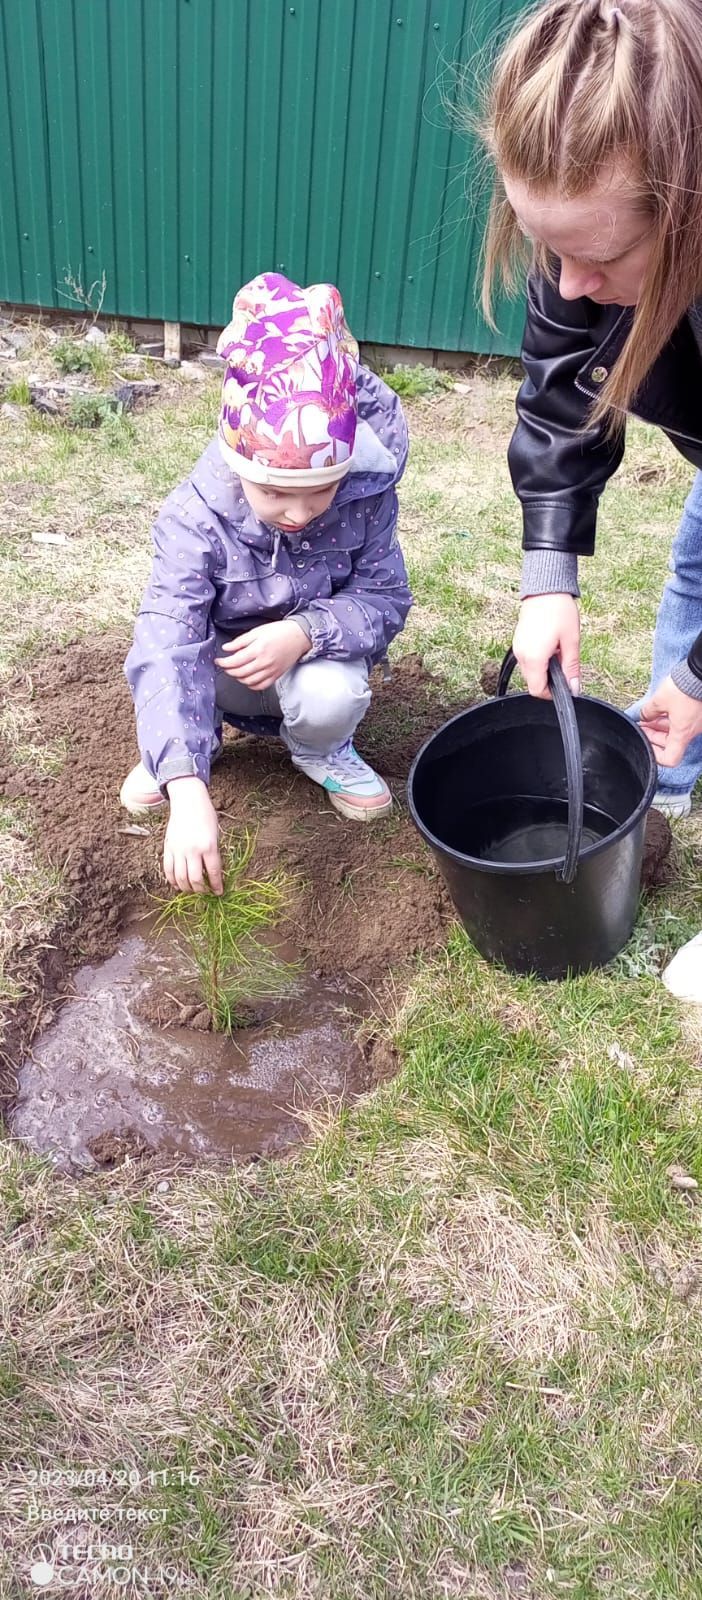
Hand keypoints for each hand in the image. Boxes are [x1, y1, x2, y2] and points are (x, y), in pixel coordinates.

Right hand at [163, 776, 222, 894]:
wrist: (188, 801)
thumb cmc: (206, 816)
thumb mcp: (215, 835)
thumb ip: (213, 854)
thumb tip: (212, 874)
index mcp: (208, 846)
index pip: (213, 873)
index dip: (216, 886)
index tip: (218, 892)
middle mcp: (192, 850)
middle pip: (195, 879)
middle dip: (201, 890)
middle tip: (205, 892)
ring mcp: (178, 850)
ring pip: (180, 878)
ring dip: (187, 888)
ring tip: (192, 890)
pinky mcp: (168, 848)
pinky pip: (168, 869)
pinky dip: (172, 880)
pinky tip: (178, 885)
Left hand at [215, 620, 310, 690]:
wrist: (299, 636)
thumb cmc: (279, 631)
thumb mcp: (257, 631)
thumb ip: (240, 641)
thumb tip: (226, 648)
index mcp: (258, 649)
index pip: (235, 661)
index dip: (223, 663)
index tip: (218, 661)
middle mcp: (264, 662)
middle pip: (240, 673)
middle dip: (228, 671)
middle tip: (224, 666)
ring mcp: (271, 671)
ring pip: (249, 681)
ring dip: (238, 678)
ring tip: (235, 671)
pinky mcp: (276, 675)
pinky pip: (260, 686)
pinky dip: (251, 685)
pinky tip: (247, 679)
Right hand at [513, 593, 580, 698]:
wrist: (545, 588)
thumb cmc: (558, 610)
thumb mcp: (571, 641)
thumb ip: (571, 668)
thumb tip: (574, 688)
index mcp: (534, 658)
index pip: (537, 690)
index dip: (552, 693)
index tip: (564, 685)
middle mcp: (521, 656)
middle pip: (533, 682)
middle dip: (550, 679)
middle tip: (564, 662)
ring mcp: (518, 648)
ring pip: (530, 671)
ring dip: (544, 668)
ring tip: (558, 650)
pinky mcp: (518, 641)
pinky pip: (527, 659)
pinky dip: (538, 659)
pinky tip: (550, 645)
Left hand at [640, 675, 701, 766]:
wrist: (701, 673)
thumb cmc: (685, 687)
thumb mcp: (659, 700)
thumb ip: (648, 712)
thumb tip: (644, 716)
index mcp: (682, 733)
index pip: (670, 759)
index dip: (656, 756)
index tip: (645, 744)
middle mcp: (691, 731)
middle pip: (670, 743)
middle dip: (653, 735)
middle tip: (642, 725)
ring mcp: (696, 723)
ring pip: (676, 731)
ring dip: (660, 726)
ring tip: (648, 716)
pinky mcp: (698, 713)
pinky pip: (683, 721)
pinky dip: (670, 718)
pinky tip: (660, 709)